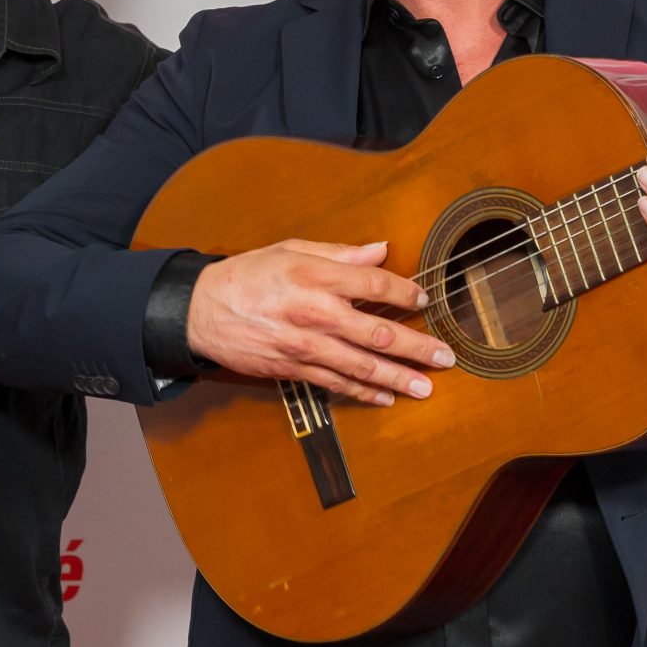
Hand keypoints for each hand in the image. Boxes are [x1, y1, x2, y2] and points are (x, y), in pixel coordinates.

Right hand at [185, 239, 454, 405]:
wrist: (202, 310)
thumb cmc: (247, 275)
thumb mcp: (290, 250)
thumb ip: (339, 253)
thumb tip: (379, 250)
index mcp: (317, 275)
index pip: (375, 285)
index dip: (406, 293)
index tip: (424, 299)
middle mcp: (316, 312)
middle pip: (378, 332)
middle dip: (416, 346)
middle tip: (445, 357)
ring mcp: (306, 345)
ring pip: (362, 365)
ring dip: (398, 377)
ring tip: (426, 387)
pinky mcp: (294, 369)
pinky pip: (336, 383)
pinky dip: (363, 391)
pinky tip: (386, 397)